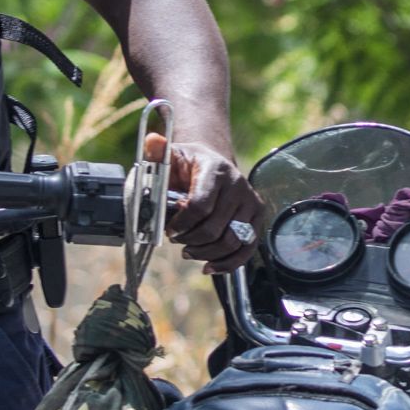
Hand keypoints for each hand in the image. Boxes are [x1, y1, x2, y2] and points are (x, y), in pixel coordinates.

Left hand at [147, 132, 262, 268]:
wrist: (212, 163)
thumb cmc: (189, 164)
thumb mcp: (171, 156)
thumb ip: (158, 152)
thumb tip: (152, 142)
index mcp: (216, 169)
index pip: (200, 205)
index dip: (181, 224)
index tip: (169, 230)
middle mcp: (238, 185)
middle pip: (215, 228)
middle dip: (190, 240)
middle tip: (176, 240)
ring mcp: (251, 202)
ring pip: (232, 241)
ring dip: (206, 253)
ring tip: (188, 252)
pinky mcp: (257, 216)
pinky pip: (247, 249)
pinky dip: (228, 263)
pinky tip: (209, 266)